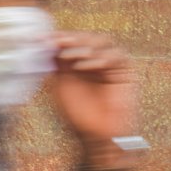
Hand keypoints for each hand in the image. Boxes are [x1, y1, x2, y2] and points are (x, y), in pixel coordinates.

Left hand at [49, 31, 137, 147]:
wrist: (95, 134)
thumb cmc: (77, 113)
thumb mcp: (59, 84)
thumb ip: (55, 63)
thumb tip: (45, 42)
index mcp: (80, 60)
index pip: (72, 41)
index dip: (59, 36)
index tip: (43, 37)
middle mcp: (97, 59)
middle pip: (88, 37)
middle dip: (72, 38)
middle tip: (58, 42)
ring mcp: (112, 64)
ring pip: (103, 41)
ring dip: (83, 46)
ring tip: (68, 56)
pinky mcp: (127, 71)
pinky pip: (117, 56)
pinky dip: (99, 58)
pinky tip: (83, 66)